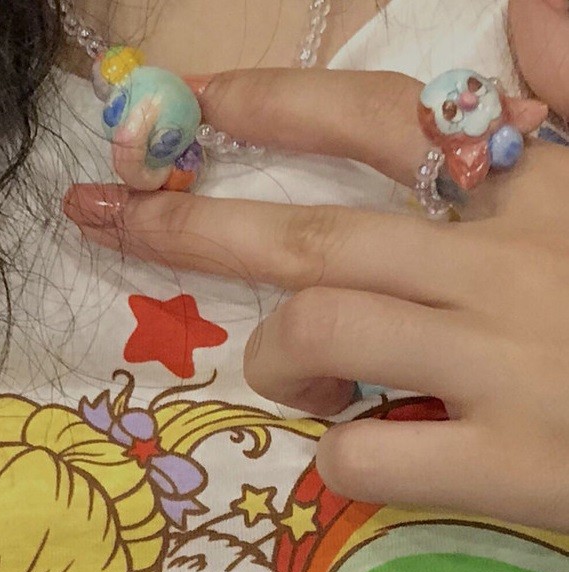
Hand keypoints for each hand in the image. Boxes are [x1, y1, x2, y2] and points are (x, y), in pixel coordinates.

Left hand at [63, 55, 568, 531]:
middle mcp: (503, 265)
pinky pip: (365, 454)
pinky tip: (363, 445)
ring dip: (278, 357)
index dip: (276, 108)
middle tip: (110, 212)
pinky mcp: (509, 462)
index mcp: (534, 192)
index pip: (383, 124)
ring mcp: (502, 363)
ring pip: (320, 329)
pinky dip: (338, 454)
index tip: (192, 104)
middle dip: (192, 220)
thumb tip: (525, 10)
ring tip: (297, 375)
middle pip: (310, 233)